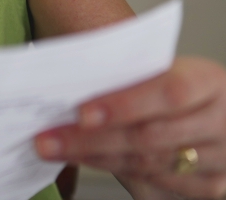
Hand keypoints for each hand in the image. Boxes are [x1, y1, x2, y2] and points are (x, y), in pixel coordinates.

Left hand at [34, 57, 225, 198]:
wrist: (225, 114)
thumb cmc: (188, 86)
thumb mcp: (169, 71)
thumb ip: (132, 78)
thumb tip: (72, 85)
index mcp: (210, 82)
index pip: (168, 93)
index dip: (124, 104)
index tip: (82, 112)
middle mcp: (221, 122)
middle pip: (150, 136)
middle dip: (91, 139)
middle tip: (47, 138)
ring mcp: (220, 158)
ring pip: (149, 163)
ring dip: (95, 157)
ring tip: (55, 148)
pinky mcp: (212, 185)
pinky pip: (157, 182)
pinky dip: (116, 170)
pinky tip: (86, 160)